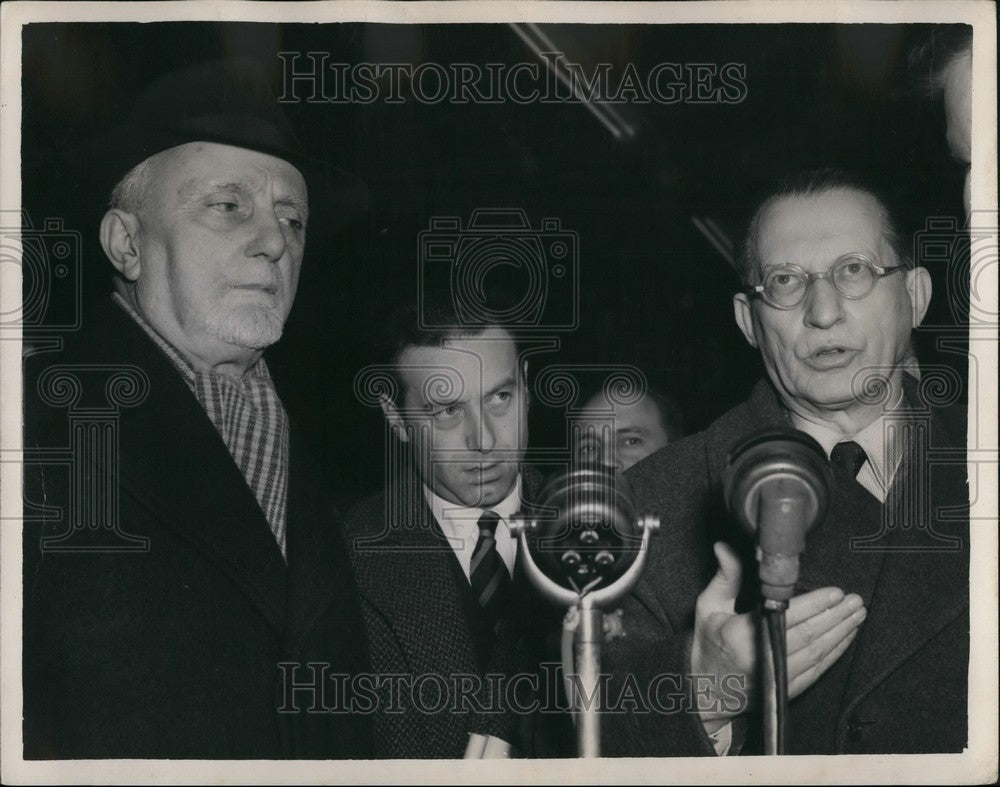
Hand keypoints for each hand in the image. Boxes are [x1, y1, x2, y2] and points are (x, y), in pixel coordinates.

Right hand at [690, 541, 865, 730]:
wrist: (706, 691)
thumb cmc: (707, 644)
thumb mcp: (708, 607)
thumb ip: (725, 577)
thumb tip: (725, 546)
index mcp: (740, 636)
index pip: (786, 616)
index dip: (815, 604)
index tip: (835, 592)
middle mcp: (762, 659)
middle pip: (809, 635)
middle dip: (836, 617)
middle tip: (856, 601)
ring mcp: (776, 678)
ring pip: (818, 653)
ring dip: (841, 633)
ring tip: (857, 615)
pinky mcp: (787, 690)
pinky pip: (818, 670)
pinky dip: (835, 653)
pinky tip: (847, 638)